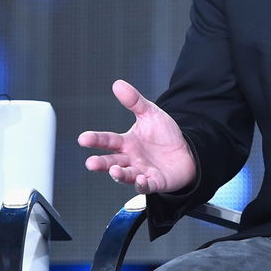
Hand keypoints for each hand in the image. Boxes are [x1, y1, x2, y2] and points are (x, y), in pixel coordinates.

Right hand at [77, 79, 197, 194]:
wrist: (187, 151)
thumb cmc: (164, 134)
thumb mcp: (150, 114)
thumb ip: (134, 101)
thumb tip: (118, 84)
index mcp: (126, 142)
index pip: (108, 140)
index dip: (95, 140)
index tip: (83, 139)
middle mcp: (131, 159)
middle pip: (112, 161)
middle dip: (101, 163)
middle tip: (90, 163)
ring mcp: (142, 171)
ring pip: (127, 175)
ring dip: (119, 175)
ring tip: (114, 171)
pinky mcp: (155, 182)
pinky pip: (147, 186)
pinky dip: (142, 184)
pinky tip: (140, 180)